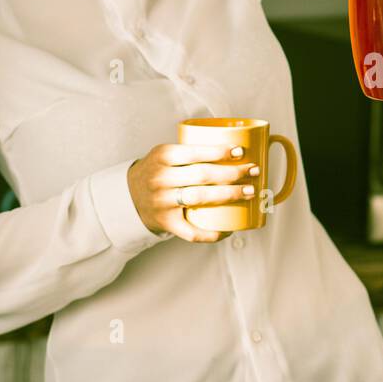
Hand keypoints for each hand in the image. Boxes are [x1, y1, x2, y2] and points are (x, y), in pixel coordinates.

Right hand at [127, 143, 260, 243]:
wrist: (129, 196)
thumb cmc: (158, 170)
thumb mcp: (166, 153)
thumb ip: (191, 150)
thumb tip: (235, 149)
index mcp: (162, 156)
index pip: (194, 152)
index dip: (219, 152)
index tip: (240, 151)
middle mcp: (161, 179)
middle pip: (202, 175)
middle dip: (232, 173)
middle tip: (253, 171)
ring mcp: (163, 202)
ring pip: (201, 198)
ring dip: (229, 195)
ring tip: (249, 192)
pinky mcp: (166, 223)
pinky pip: (191, 231)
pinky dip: (212, 233)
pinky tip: (230, 229)